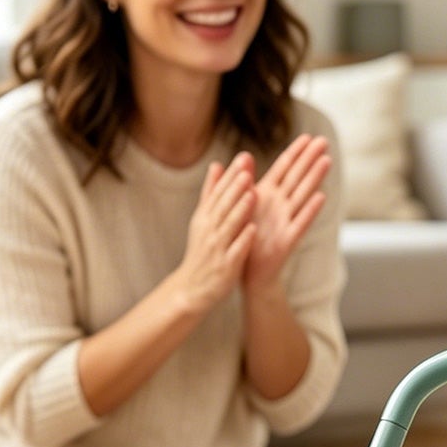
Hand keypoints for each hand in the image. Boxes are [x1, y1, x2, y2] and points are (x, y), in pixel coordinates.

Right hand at [174, 153, 256, 312]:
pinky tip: (253, 230)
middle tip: (248, 169)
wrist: (192, 288)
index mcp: (205, 217)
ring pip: (229, 226)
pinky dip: (243, 240)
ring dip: (240, 210)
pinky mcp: (225, 267)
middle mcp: (209, 230)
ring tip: (253, 194)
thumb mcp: (203, 220)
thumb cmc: (203, 251)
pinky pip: (235, 251)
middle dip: (235, 187)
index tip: (244, 158)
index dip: (231, 175)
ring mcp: (216, 248)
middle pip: (223, 205)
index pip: (218, 192)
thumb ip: (212, 193)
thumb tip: (217, 165)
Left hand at [240, 134, 330, 289]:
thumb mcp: (242, 205)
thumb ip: (244, 182)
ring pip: (302, 196)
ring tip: (326, 161)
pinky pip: (300, 223)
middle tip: (324, 140)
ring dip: (314, 178)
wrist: (248, 272)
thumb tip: (244, 156)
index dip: (295, 152)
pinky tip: (321, 197)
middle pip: (297, 177)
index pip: (284, 168)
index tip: (308, 136)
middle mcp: (280, 206)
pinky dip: (310, 210)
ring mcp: (286, 222)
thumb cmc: (246, 237)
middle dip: (310, 158)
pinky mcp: (287, 240)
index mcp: (267, 195)